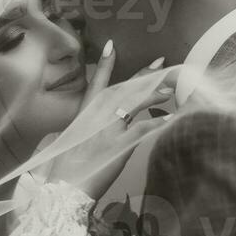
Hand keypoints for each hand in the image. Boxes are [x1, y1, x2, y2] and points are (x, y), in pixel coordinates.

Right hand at [48, 42, 174, 201]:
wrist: (63, 190)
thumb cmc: (64, 171)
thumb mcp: (69, 144)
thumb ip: (84, 133)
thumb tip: (94, 131)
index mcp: (82, 115)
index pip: (95, 84)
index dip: (104, 65)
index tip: (112, 46)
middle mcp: (95, 117)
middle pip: (122, 89)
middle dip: (142, 75)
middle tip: (160, 63)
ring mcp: (107, 130)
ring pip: (134, 103)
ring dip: (154, 94)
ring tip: (170, 89)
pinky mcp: (119, 145)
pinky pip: (143, 128)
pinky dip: (158, 122)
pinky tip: (171, 118)